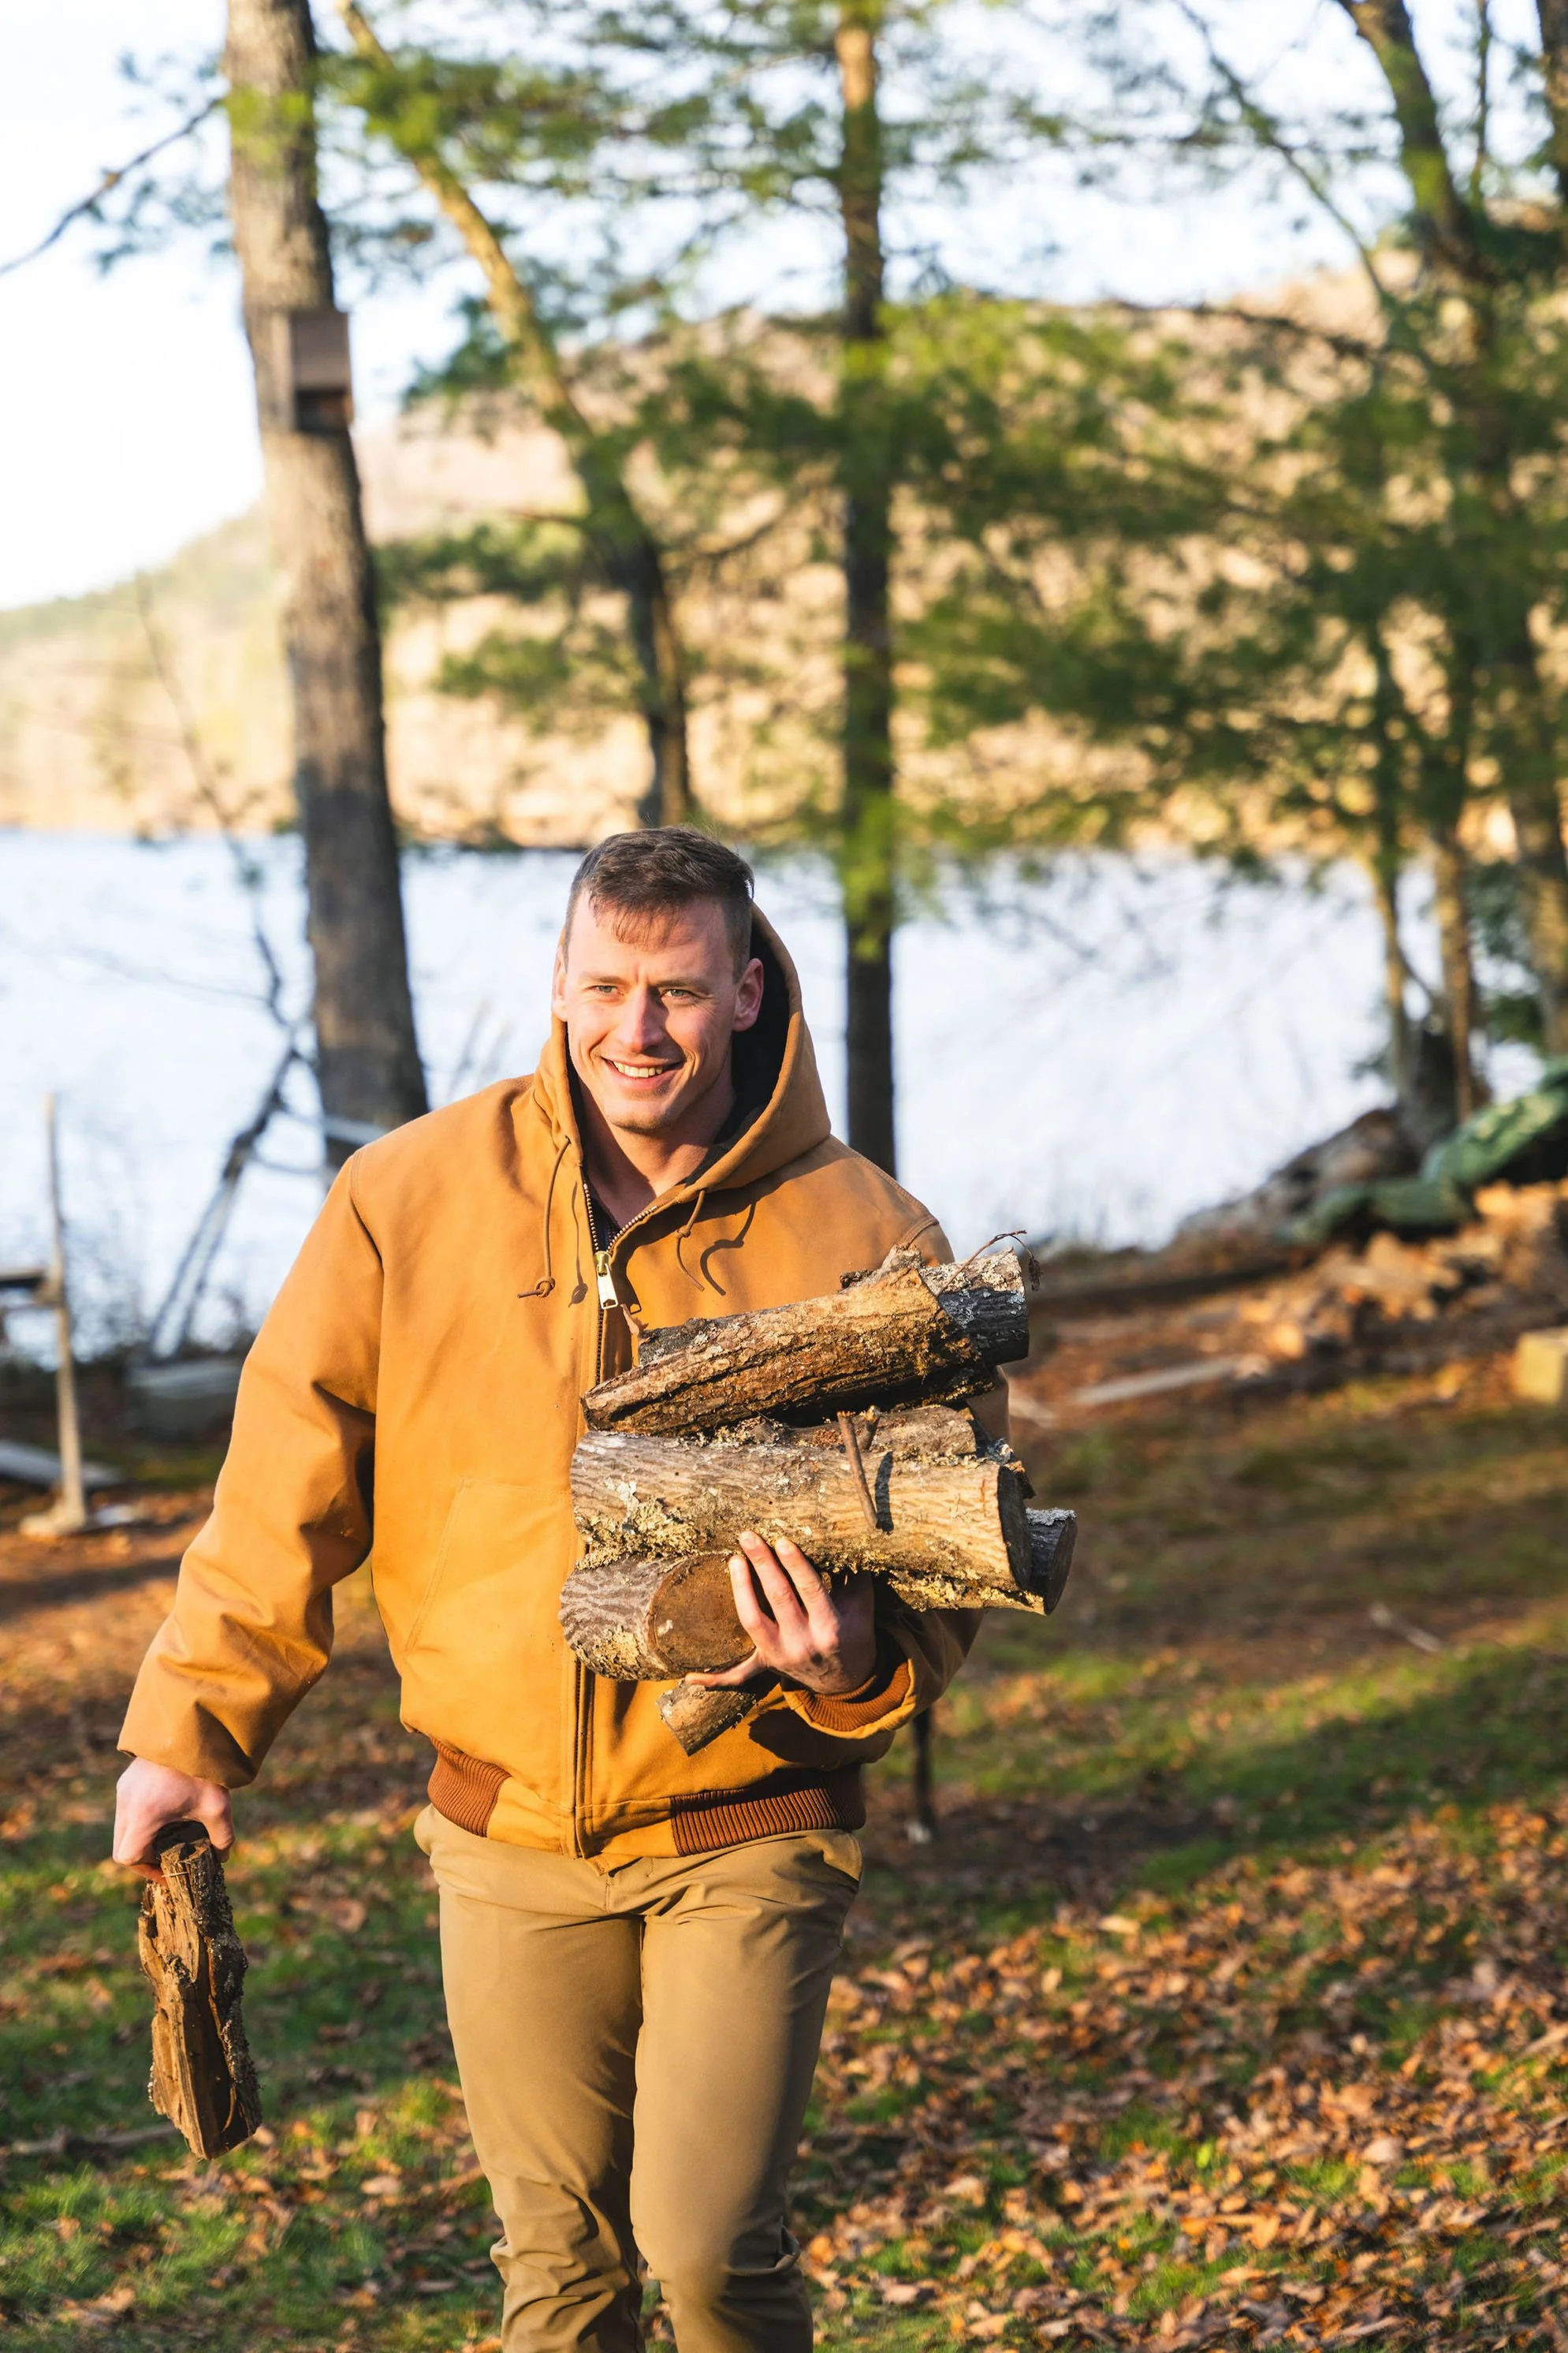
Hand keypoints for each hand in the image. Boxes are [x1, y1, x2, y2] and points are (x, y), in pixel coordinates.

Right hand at [113, 1758, 232, 1881]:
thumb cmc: (204, 1769)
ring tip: (168, 1836)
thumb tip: (222, 1857)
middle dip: (143, 1857)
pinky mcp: (127, 1778)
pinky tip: (165, 1814)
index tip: (168, 1871)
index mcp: (143, 1814)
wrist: (191, 1727)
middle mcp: (126, 1803)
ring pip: (122, 1828)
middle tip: (167, 1859)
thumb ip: (222, 1837)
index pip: (128, 1857)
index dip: (147, 1871)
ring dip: (141, 1838)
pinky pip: (126, 1810)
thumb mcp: (218, 1806)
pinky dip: (140, 1821)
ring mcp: (124, 1789)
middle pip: (121, 1846)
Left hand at [688, 1532, 876, 1696]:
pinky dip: (714, 1680)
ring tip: (734, 1559)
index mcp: (830, 1627)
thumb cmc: (854, 1632)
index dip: (796, 1565)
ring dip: (740, 1589)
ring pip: (753, 1622)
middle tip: (749, 1536)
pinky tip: (690, 1678)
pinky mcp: (767, 1665)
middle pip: (778, 1599)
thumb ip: (854, 1574)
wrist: (848, 1680)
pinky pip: (738, 1676)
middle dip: (763, 1564)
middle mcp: (804, 1643)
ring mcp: (781, 1656)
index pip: (811, 1590)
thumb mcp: (862, 1604)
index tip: (781, 1540)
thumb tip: (844, 1535)